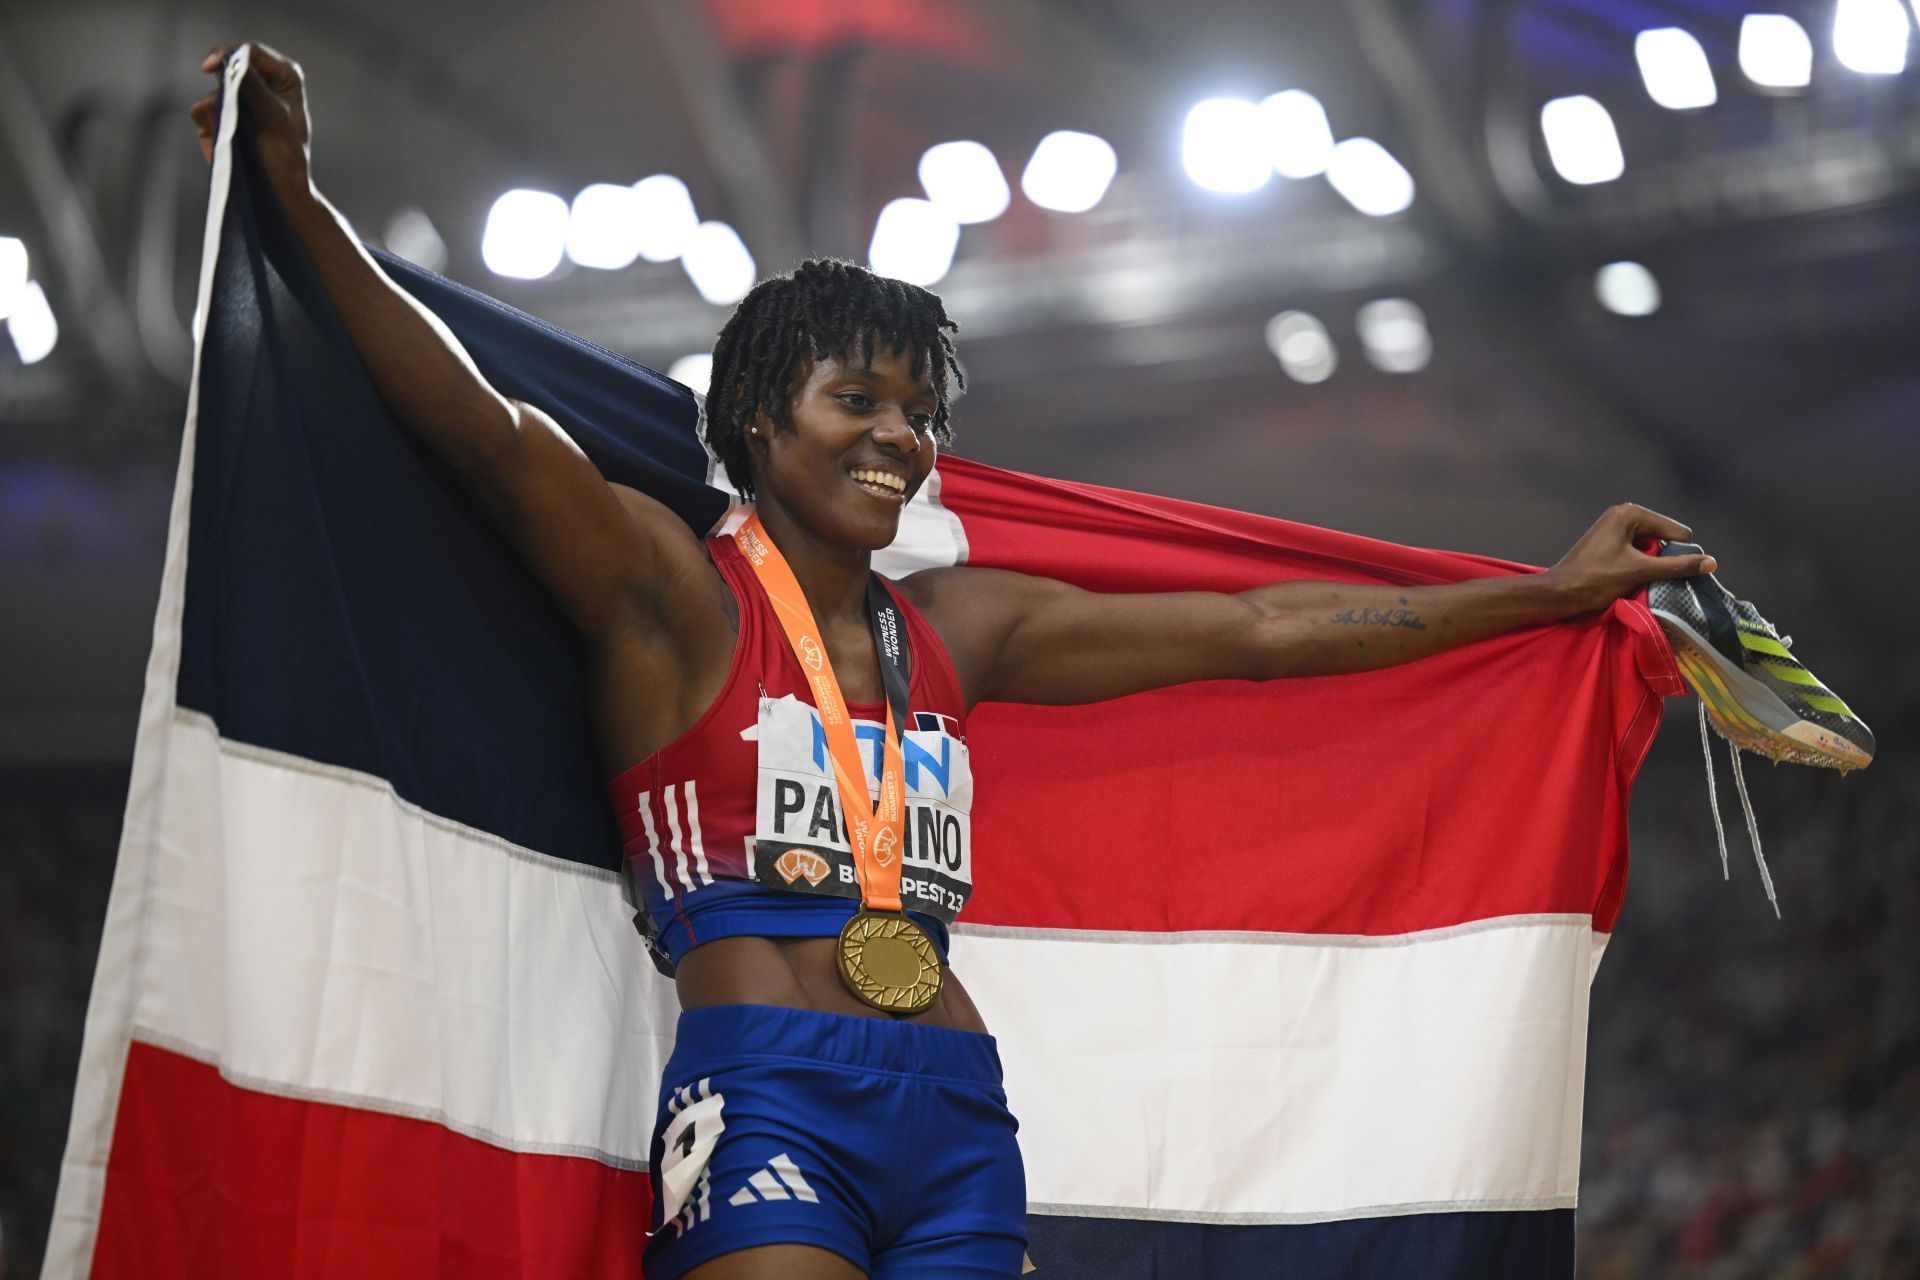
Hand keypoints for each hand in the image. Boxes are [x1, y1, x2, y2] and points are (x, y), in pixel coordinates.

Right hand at [188, 42, 311, 193]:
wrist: (277, 191)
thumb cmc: (286, 156)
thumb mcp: (274, 119)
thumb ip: (254, 89)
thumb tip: (230, 63)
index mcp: (282, 77)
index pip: (252, 51)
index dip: (230, 53)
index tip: (211, 67)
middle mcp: (257, 83)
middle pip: (227, 61)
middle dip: (219, 75)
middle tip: (211, 80)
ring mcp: (236, 99)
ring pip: (212, 88)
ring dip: (218, 106)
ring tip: (239, 132)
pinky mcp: (217, 117)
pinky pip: (201, 109)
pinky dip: (207, 120)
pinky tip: (224, 138)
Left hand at [1546, 503, 1716, 613]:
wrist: (1558, 593)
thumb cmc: (1594, 581)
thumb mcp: (1640, 572)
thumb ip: (1676, 566)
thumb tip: (1711, 562)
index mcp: (1631, 514)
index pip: (1676, 532)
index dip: (1679, 555)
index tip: (1668, 575)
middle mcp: (1623, 514)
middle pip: (1664, 538)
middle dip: (1663, 559)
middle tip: (1650, 579)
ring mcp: (1614, 527)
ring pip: (1652, 547)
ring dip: (1652, 565)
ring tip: (1637, 580)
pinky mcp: (1609, 541)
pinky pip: (1637, 552)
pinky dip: (1640, 566)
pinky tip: (1630, 579)